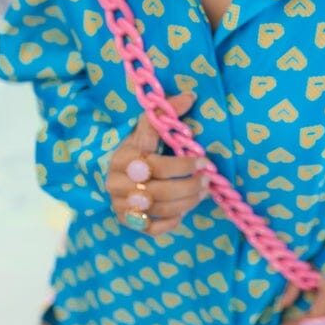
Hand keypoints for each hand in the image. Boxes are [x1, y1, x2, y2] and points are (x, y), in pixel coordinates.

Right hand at [106, 88, 210, 236]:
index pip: (155, 164)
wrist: (118, 173)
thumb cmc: (138, 149)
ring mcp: (121, 204)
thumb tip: (189, 96)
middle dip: (188, 186)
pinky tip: (182, 212)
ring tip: (203, 193)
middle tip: (207, 180)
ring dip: (187, 203)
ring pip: (158, 209)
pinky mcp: (127, 221)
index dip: (182, 166)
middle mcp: (117, 183)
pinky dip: (170, 222)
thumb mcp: (146, 130)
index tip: (203, 161)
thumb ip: (164, 112)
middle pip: (158, 190)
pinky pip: (151, 228)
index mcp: (123, 157)